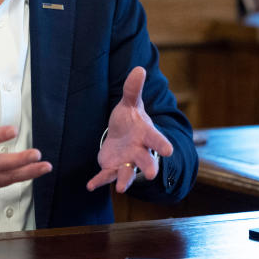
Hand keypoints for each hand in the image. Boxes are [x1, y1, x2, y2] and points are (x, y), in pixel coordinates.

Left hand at [86, 67, 173, 193]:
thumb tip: (139, 69)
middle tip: (151, 174)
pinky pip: (106, 176)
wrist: (123, 136)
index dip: (162, 144)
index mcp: (146, 134)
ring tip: (121, 189)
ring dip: (125, 180)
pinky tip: (90, 186)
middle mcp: (139, 151)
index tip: (168, 150)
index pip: (156, 139)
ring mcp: (127, 162)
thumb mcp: (130, 103)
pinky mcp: (112, 168)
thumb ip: (133, 89)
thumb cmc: (130, 120)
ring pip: (128, 173)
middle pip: (146, 160)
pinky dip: (99, 181)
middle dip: (149, 167)